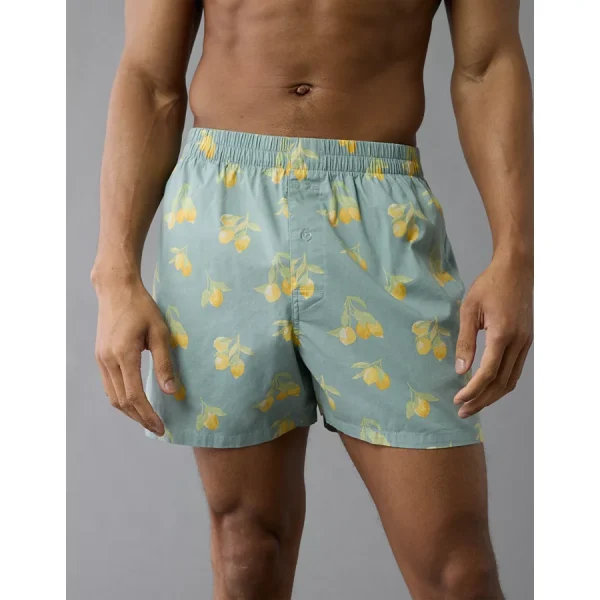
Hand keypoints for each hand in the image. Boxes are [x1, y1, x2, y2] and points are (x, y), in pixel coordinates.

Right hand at [94, 276, 174, 434]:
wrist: (116, 289)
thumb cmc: (142, 307)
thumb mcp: (160, 332)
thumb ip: (165, 363)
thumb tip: (171, 391)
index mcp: (124, 355)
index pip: (134, 396)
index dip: (148, 415)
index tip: (161, 427)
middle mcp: (108, 360)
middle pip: (122, 402)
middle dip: (140, 418)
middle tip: (157, 428)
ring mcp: (101, 359)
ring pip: (113, 397)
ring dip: (130, 411)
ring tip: (148, 419)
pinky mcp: (100, 356)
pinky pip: (109, 386)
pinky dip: (121, 399)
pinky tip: (135, 402)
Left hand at [453, 257, 532, 416]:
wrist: (516, 269)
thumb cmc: (489, 285)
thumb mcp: (469, 310)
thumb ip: (465, 341)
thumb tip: (460, 370)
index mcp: (503, 334)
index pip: (488, 373)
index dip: (472, 390)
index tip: (457, 400)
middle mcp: (518, 342)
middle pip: (501, 383)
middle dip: (481, 400)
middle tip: (462, 411)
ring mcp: (526, 343)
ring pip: (511, 380)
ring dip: (492, 396)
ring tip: (473, 405)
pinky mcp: (527, 341)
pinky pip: (515, 370)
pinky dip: (501, 384)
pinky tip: (488, 388)